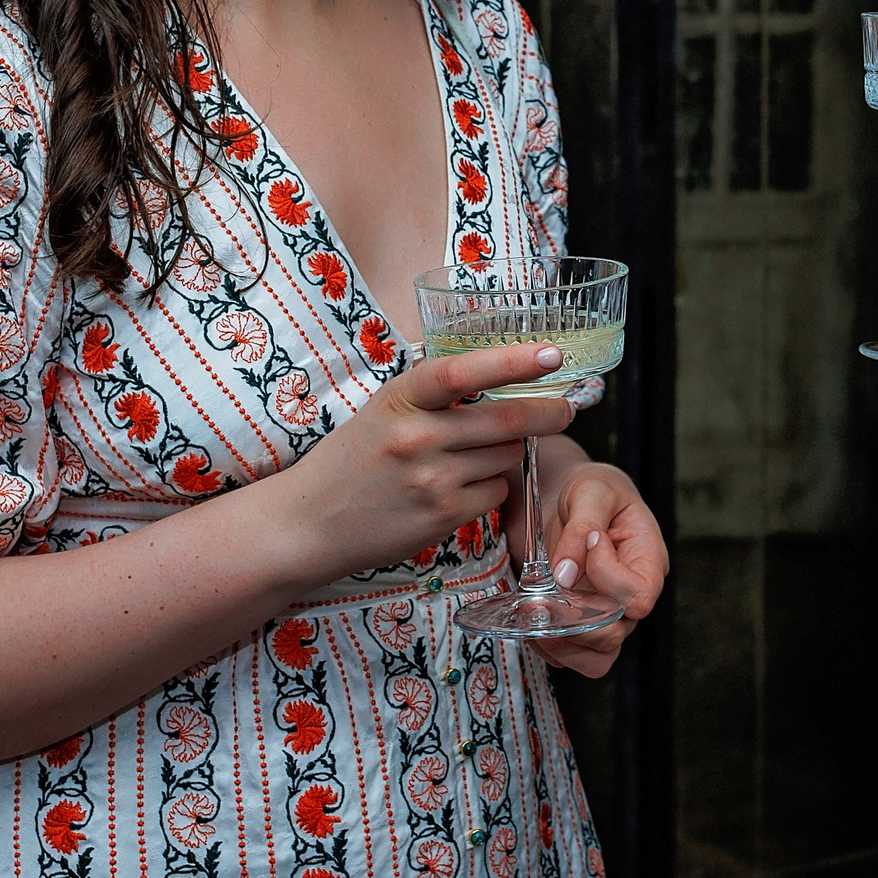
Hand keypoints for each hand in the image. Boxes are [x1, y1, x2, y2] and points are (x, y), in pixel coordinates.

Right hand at [262, 342, 579, 588]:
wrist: (308, 523)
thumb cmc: (352, 459)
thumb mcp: (382, 410)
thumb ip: (432, 395)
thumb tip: (501, 377)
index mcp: (399, 398)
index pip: (463, 371)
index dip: (513, 361)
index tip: (552, 354)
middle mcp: (415, 436)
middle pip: (505, 419)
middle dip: (549, 412)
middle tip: (568, 408)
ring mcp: (430, 478)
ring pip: (505, 456)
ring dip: (509, 452)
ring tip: (478, 455)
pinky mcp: (441, 515)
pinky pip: (494, 492)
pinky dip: (492, 486)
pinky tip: (462, 487)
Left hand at [534, 462, 668, 676]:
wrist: (571, 499)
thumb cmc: (593, 491)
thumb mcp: (591, 492)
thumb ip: (582, 528)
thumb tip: (565, 575)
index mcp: (649, 561)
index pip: (639, 595)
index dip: (608, 580)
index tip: (588, 545)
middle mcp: (633, 595)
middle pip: (616, 632)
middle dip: (574, 621)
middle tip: (537, 601)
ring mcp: (611, 615)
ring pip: (599, 656)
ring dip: (562, 644)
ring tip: (533, 618)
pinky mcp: (586, 626)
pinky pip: (576, 658)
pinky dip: (553, 651)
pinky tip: (534, 626)